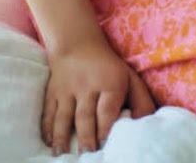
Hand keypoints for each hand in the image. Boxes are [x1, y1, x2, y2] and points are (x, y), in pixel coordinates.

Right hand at [41, 33, 155, 155]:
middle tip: (87, 155)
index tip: (105, 146)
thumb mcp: (130, 79)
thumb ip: (141, 103)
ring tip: (62, 155)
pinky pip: (48, 111)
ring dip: (62, 137)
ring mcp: (67, 89)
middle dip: (86, 138)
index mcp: (110, 83)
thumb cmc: (109, 69)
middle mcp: (87, 86)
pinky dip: (47, 128)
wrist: (77, 43)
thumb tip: (147, 126)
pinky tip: (49, 142)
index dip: (106, 129)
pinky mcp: (52, 92)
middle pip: (85, 116)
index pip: (107, 109)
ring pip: (64, 116)